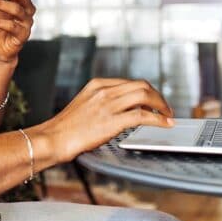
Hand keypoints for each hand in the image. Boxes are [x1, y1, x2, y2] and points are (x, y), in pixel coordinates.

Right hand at [36, 78, 174, 162]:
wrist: (53, 138)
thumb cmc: (67, 128)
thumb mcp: (84, 105)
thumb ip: (102, 102)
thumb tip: (122, 108)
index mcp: (97, 84)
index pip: (131, 82)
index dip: (147, 92)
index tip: (154, 101)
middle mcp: (104, 91)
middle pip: (141, 85)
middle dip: (158, 97)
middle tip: (165, 108)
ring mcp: (108, 104)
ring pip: (145, 95)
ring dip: (161, 105)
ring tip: (167, 115)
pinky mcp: (111, 120)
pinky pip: (142, 115)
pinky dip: (158, 119)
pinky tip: (165, 124)